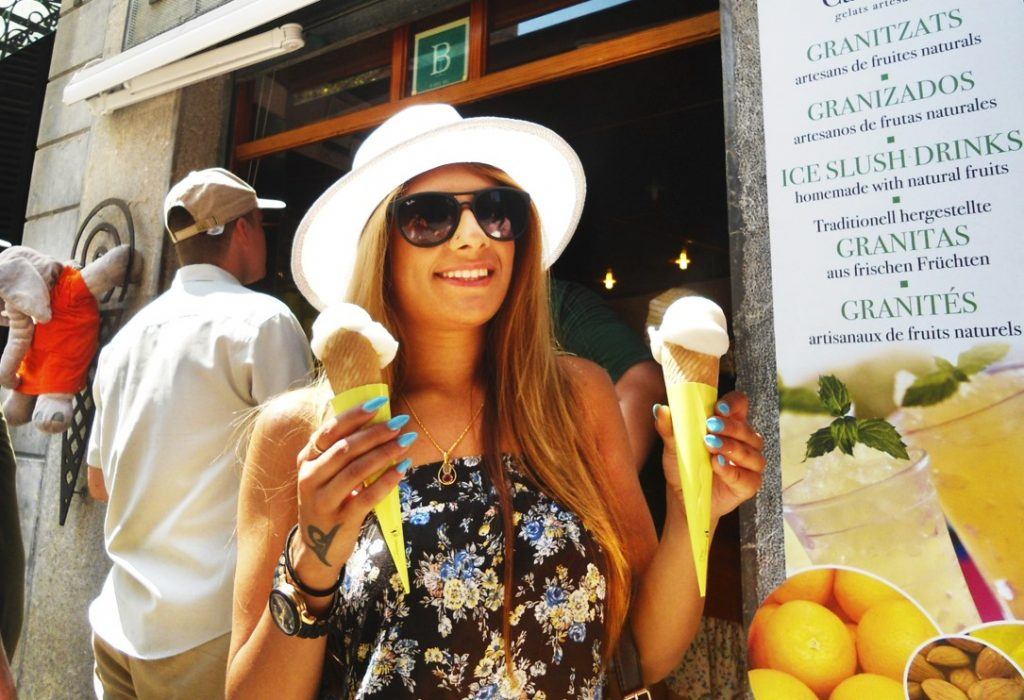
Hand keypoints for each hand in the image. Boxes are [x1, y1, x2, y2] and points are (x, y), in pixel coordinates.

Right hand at [290, 399, 417, 593]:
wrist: (317, 548)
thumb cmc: (329, 500)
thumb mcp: (326, 474)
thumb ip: (342, 451)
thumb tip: (379, 419)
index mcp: (307, 460)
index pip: (329, 430)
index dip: (354, 415)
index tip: (379, 402)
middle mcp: (310, 478)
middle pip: (345, 448)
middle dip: (376, 433)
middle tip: (400, 422)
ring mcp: (323, 500)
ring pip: (356, 470)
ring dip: (384, 453)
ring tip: (406, 441)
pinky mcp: (340, 520)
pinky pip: (367, 497)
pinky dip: (387, 481)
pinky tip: (402, 469)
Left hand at [654, 390, 764, 519]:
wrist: (683, 497)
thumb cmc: (683, 465)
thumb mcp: (673, 446)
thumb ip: (669, 428)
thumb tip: (659, 409)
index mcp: (730, 424)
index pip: (740, 405)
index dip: (734, 403)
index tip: (719, 407)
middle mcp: (745, 441)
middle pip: (746, 429)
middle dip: (730, 426)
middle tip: (711, 426)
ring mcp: (750, 463)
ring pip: (750, 452)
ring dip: (732, 447)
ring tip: (711, 445)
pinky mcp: (749, 484)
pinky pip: (748, 477)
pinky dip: (732, 470)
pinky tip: (717, 465)